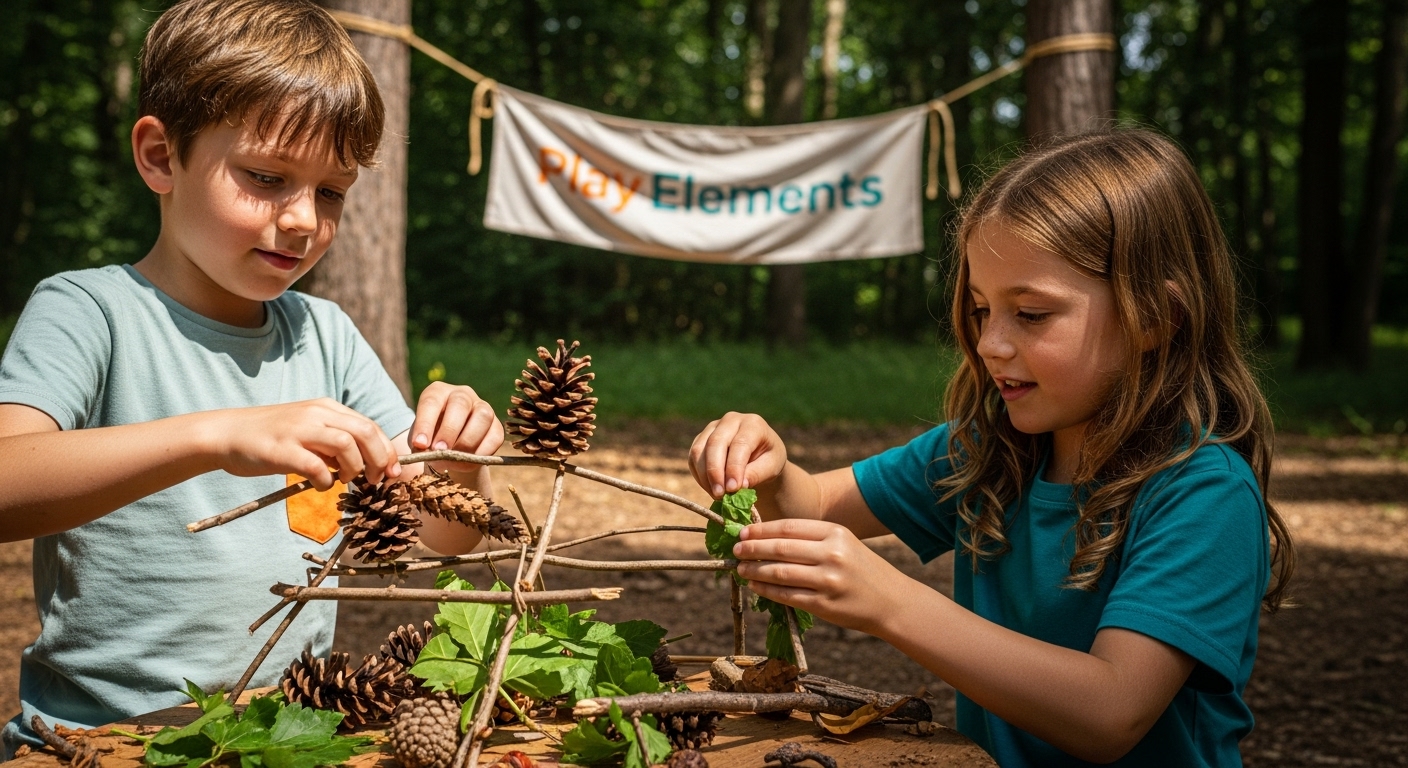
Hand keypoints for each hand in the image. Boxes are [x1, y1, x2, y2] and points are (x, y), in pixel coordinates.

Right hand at [211, 398, 398, 489]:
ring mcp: (298, 430)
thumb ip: (334, 441)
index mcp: (326, 407)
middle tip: (377, 480)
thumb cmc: (270, 437)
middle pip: (365, 432)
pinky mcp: (282, 449)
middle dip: (379, 459)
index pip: (369, 425)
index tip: (392, 471)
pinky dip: (325, 480)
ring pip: (346, 445)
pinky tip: (320, 484)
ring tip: (345, 479)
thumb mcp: (308, 429)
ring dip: (354, 468)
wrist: (226, 433)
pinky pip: (316, 466)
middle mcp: (316, 413)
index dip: (386, 450)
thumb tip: (364, 464)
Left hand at [408, 382, 503, 465]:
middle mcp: (462, 395)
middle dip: (449, 430)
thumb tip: (424, 458)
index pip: (431, 401)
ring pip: (483, 416)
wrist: (450, 448)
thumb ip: (420, 447)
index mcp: (438, 392)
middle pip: (460, 404)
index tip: (419, 444)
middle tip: (439, 451)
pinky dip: (483, 452)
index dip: (425, 423)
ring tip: (455, 460)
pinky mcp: (496, 426)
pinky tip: (469, 463)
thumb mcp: (420, 440)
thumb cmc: (430, 439)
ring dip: (468, 441)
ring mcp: (483, 407)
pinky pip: (495, 437)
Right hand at [689, 412, 787, 498]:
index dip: (734, 467)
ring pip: (699, 450)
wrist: (759, 456)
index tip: (733, 489)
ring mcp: (713, 428)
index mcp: (753, 424)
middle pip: (715, 443)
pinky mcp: (701, 438)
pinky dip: (699, 476)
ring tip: (717, 495)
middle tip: (720, 494)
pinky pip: (693, 458)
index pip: (739, 444)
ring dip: (705, 476)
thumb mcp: (771, 467)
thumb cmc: (768, 460)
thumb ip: (757, 474)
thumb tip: (738, 485)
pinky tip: (711, 488)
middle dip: (715, 472)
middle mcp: (730, 420)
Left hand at [733, 518, 909, 633]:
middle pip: (781, 547)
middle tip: (736, 549)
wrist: (891, 601)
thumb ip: (811, 539)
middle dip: (752, 548)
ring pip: (779, 572)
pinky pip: (787, 595)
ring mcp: (828, 580)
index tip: (743, 532)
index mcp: (835, 533)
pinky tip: (755, 585)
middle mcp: (832, 554)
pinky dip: (766, 590)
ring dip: (755, 570)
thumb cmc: (861, 569)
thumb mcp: (843, 543)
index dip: (761, 530)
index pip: (789, 527)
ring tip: (740, 568)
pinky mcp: (824, 604)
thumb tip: (766, 538)